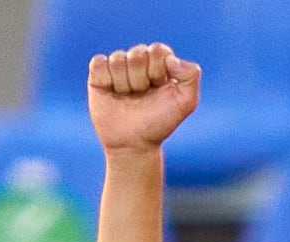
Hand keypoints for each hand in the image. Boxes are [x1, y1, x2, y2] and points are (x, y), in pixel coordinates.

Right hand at [87, 43, 201, 154]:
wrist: (133, 144)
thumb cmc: (159, 122)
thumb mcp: (186, 102)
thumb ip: (191, 74)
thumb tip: (170, 58)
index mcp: (159, 62)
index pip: (157, 50)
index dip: (158, 71)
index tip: (159, 89)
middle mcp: (138, 61)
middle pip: (137, 53)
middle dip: (141, 79)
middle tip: (142, 95)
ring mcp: (118, 66)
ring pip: (118, 59)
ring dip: (124, 83)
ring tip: (127, 98)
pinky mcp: (98, 74)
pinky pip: (99, 63)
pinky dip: (106, 79)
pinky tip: (111, 93)